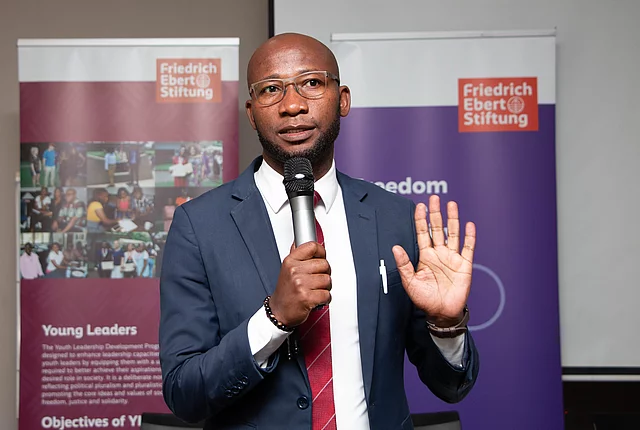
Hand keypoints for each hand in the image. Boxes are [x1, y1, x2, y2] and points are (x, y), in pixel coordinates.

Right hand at [269, 242, 331, 326]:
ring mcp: (300, 284)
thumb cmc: (285, 291)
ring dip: (325, 288)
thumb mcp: (287, 269)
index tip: (321, 257)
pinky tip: (316, 299)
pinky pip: (327, 294)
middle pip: (324, 264)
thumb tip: (303, 242)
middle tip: (316, 280)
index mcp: (290, 261)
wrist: (279, 311)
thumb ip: (297, 255)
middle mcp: (294, 271)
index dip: (321, 252)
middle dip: (324, 273)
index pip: (312, 247)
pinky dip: (324, 299)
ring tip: (315, 290)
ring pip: (327, 280)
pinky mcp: (306, 298)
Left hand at [392, 195, 475, 326]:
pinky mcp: (464, 265)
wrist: (441, 313)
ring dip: (453, 219)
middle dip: (436, 214)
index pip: (422, 233)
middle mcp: (439, 254)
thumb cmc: (425, 299)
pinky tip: (469, 225)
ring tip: (451, 205)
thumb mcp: (410, 282)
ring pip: (453, 234)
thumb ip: (404, 265)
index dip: (421, 220)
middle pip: (437, 229)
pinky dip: (469, 237)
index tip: (420, 206)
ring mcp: (452, 258)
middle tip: (434, 198)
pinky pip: (468, 248)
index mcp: (425, 256)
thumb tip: (395, 247)